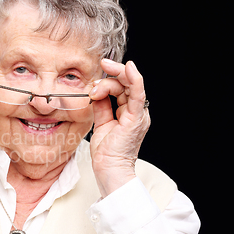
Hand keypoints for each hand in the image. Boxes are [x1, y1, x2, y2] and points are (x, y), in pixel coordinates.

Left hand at [89, 59, 149, 196]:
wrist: (109, 169)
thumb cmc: (106, 152)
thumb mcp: (100, 123)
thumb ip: (101, 106)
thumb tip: (95, 90)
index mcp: (128, 113)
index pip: (121, 88)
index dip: (108, 80)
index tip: (95, 77)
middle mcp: (135, 112)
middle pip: (126, 84)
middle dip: (113, 73)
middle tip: (102, 65)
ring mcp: (137, 114)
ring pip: (129, 85)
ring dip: (113, 79)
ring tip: (98, 85)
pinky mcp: (136, 118)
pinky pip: (137, 94)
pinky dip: (134, 79)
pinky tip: (128, 68)